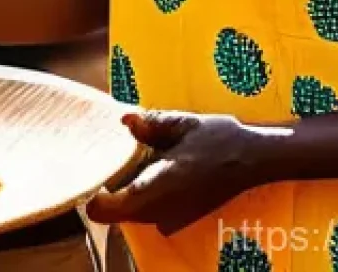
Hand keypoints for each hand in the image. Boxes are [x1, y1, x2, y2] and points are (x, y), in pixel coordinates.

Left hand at [86, 110, 269, 236]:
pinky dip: (135, 197)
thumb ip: (152, 124)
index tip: (84, 176)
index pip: (116, 207)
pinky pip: (146, 212)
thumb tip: (124, 121)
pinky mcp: (179, 216)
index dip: (94, 198)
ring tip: (112, 162)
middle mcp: (165, 207)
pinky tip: (134, 170)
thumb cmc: (219, 138)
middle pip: (118, 213)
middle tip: (94, 162)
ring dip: (119, 196)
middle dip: (104, 193)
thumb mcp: (185, 123)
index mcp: (163, 184)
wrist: (253, 160)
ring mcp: (174, 216)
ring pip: (132, 214)